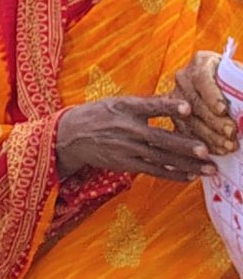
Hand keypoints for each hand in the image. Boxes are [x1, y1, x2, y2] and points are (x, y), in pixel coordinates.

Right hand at [57, 95, 213, 181]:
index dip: (168, 107)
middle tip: (205, 150)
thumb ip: (145, 104)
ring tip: (208, 168)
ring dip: (186, 164)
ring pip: (160, 158)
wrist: (70, 135)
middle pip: (159, 138)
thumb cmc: (99, 115)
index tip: (187, 108)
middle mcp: (126, 128)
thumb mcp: (117, 103)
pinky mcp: (125, 163)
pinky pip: (153, 171)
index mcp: (124, 108)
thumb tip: (177, 103)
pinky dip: (172, 174)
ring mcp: (126, 148)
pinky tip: (189, 176)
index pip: (149, 106)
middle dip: (184, 146)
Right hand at [172, 53, 241, 156]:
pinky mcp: (175, 116)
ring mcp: (176, 97)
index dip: (212, 95)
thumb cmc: (240, 84)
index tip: (223, 110)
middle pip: (195, 101)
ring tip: (229, 146)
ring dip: (210, 136)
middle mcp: (184, 78)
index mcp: (202, 62)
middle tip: (231, 134)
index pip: (202, 78)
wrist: (226, 91)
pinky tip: (218, 151)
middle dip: (214, 121)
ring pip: (189, 120)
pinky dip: (202, 143)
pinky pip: (185, 132)